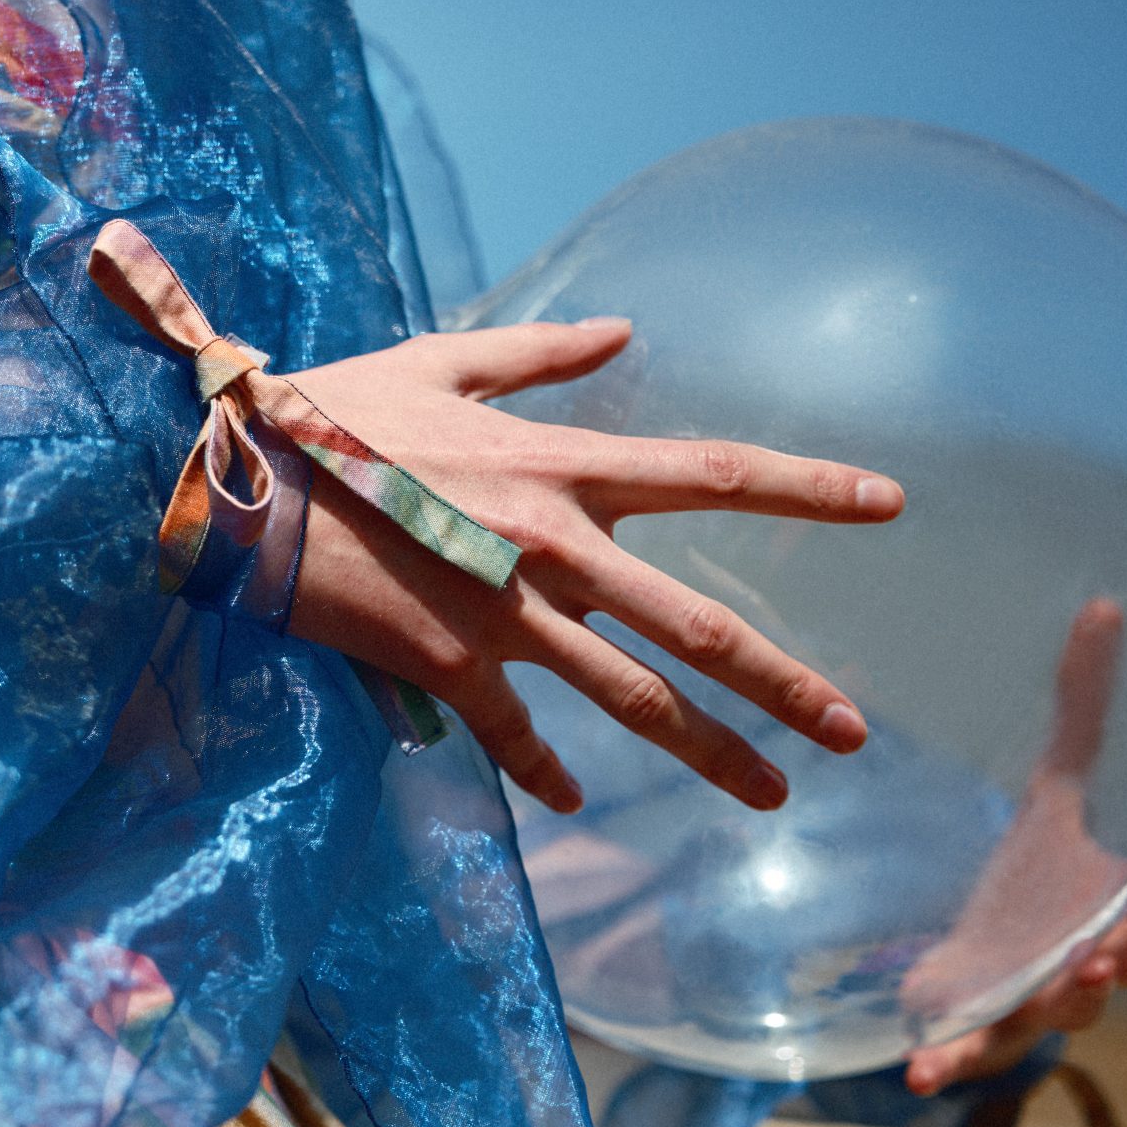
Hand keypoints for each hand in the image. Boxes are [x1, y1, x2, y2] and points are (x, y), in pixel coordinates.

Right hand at [286, 318, 903, 812]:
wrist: (236, 484)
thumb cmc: (330, 412)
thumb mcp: (437, 361)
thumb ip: (539, 355)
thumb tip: (621, 331)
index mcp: (559, 467)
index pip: (710, 473)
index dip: (806, 488)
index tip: (889, 502)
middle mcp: (553, 549)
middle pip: (696, 625)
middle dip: (783, 682)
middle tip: (852, 732)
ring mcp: (505, 616)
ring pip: (630, 698)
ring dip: (709, 753)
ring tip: (773, 795)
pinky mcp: (449, 667)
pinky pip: (516, 734)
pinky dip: (546, 768)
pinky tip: (574, 795)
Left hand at [901, 600, 1126, 1093]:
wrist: (977, 948)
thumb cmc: (1035, 876)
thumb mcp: (1054, 789)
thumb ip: (1082, 710)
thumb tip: (1102, 607)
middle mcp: (1099, 955)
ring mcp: (1043, 994)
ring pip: (1080, 1004)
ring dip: (1085, 989)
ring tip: (1085, 966)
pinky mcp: (982, 1022)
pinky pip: (973, 1051)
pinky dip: (951, 1063)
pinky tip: (918, 1072)